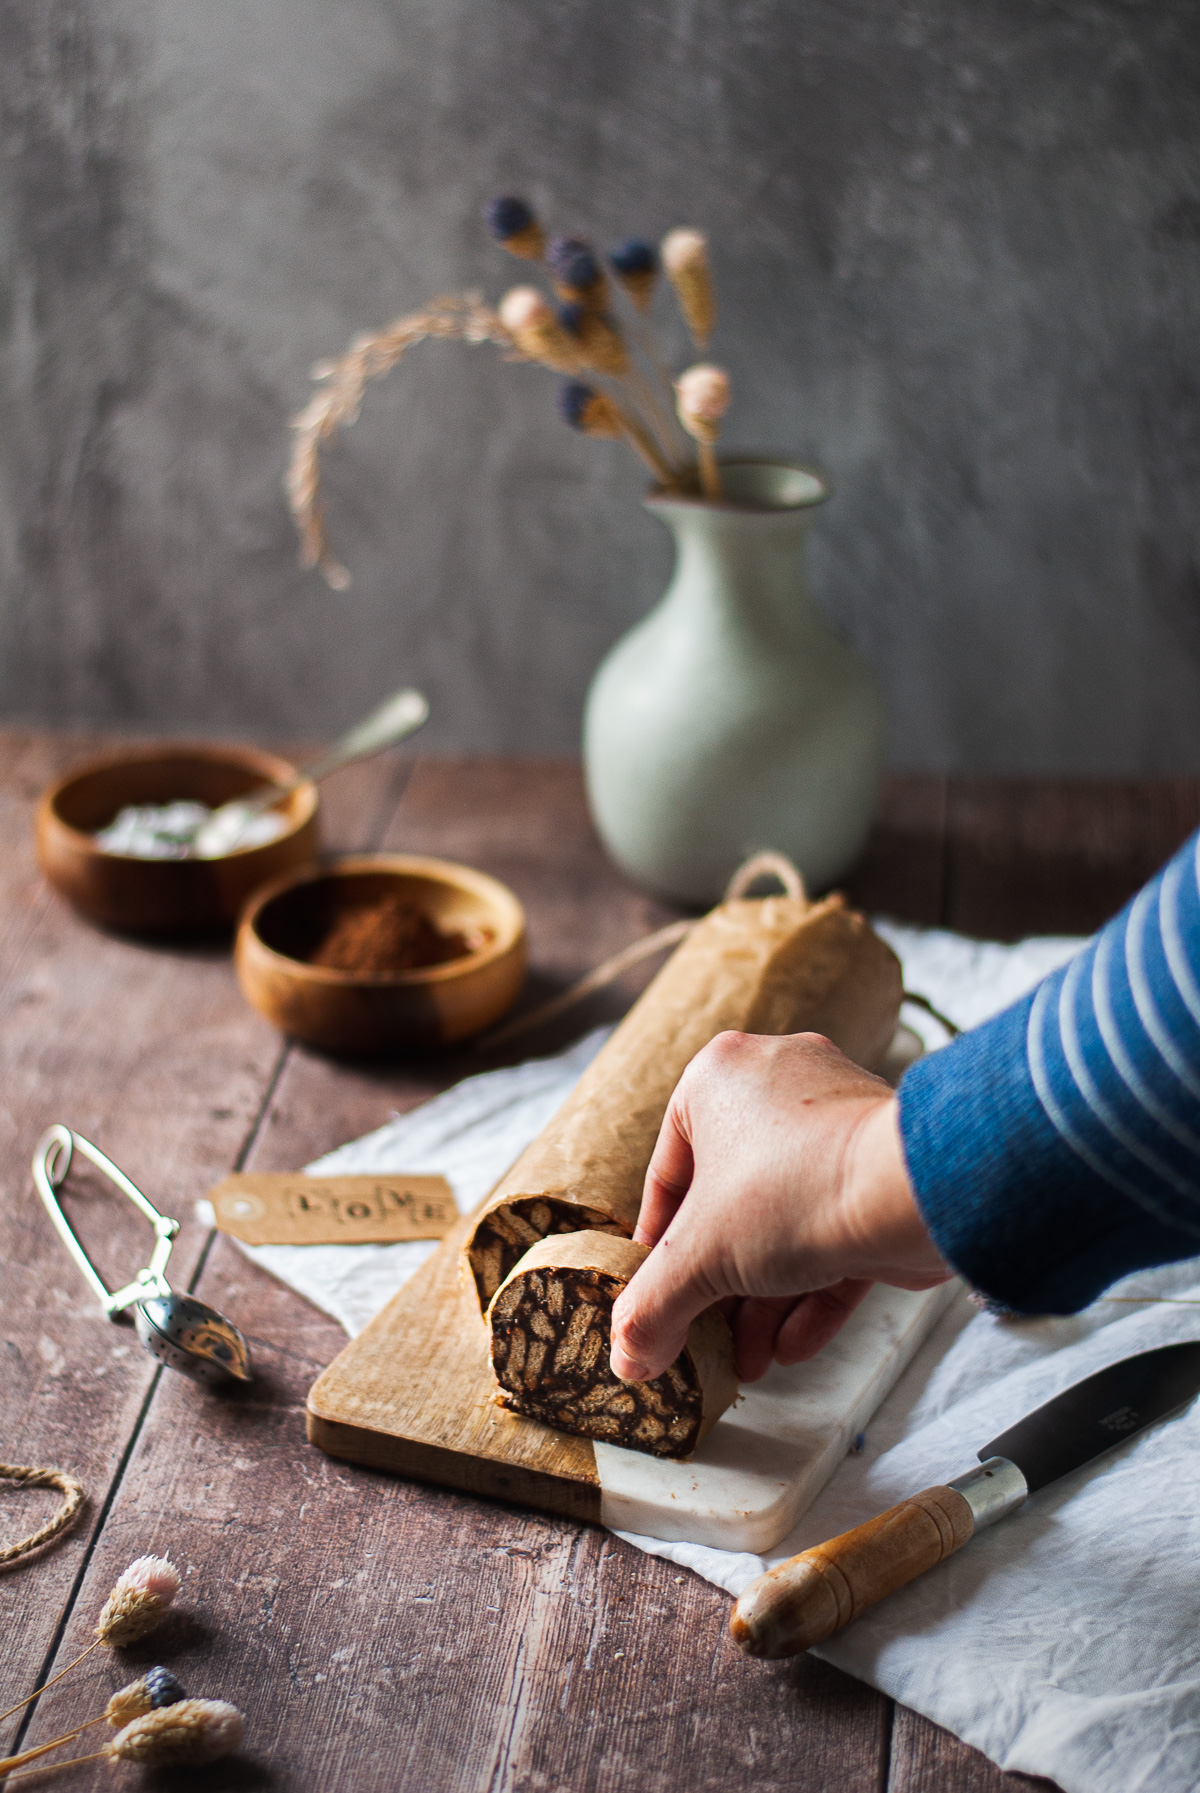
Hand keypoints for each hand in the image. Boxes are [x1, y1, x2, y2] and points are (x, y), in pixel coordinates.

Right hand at [609, 1031, 949, 1383]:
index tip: (657, 1293)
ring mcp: (834, 1124)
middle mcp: (776, 1085)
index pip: (668, 1173)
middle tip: (707, 1337)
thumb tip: (628, 1357)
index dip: (659, 1248)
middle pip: (729, 1204)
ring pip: (784, 1223)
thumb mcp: (699, 1259)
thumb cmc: (795, 1188)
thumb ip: (653, 1308)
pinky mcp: (878, 1168)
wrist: (912, 1191)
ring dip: (764, 1299)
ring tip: (750, 1360)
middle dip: (720, 1286)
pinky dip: (812, 1287)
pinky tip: (792, 1345)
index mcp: (717, 1079)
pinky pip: (833, 1229)